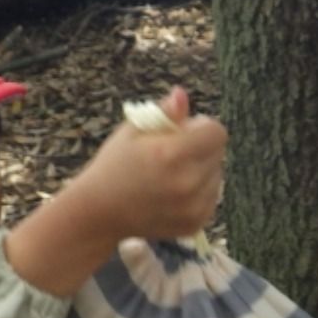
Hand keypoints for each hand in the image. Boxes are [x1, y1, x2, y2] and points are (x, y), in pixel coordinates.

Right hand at [63, 86, 226, 242]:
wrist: (99, 212)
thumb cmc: (115, 165)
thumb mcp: (133, 130)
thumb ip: (164, 112)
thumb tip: (182, 94)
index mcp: (171, 154)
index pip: (216, 132)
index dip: (202, 127)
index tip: (184, 131)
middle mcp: (187, 183)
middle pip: (218, 153)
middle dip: (201, 147)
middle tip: (173, 153)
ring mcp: (193, 207)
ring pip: (217, 175)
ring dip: (202, 170)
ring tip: (171, 174)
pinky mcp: (196, 223)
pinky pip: (212, 197)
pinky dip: (200, 192)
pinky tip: (174, 192)